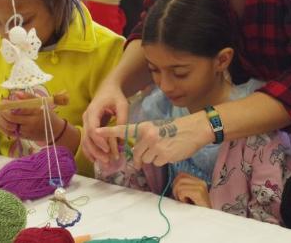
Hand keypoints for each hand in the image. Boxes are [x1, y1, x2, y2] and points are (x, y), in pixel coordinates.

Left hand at [0, 90, 60, 141]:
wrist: (54, 131)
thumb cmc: (47, 114)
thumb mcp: (41, 103)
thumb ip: (28, 97)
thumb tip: (15, 93)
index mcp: (35, 113)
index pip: (19, 109)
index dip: (8, 105)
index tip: (3, 101)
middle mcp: (30, 123)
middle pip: (11, 118)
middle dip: (2, 112)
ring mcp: (26, 131)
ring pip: (8, 126)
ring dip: (0, 120)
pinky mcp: (22, 137)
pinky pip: (8, 133)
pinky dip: (2, 127)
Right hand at [82, 81, 129, 163]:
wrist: (107, 89)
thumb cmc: (115, 96)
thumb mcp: (122, 105)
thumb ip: (122, 119)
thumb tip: (121, 139)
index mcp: (93, 110)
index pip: (93, 128)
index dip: (99, 140)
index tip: (108, 149)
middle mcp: (86, 117)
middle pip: (87, 137)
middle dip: (97, 150)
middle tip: (107, 160)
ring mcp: (85, 123)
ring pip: (85, 141)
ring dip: (94, 153)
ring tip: (104, 163)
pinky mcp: (88, 127)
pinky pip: (86, 141)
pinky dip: (90, 151)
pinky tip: (96, 160)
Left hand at [93, 113, 211, 168]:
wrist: (194, 130)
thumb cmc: (175, 128)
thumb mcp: (156, 128)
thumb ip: (144, 138)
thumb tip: (137, 156)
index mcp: (144, 127)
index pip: (124, 129)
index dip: (109, 132)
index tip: (96, 132)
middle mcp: (148, 136)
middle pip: (137, 153)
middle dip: (143, 155)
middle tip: (154, 149)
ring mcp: (156, 146)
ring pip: (146, 160)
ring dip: (153, 157)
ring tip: (165, 148)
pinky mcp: (164, 155)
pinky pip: (156, 163)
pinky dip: (162, 160)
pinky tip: (170, 152)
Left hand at [172, 172, 211, 207]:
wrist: (206, 219)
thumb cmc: (195, 210)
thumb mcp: (188, 196)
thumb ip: (182, 188)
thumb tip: (172, 183)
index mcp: (199, 181)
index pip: (181, 175)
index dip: (176, 184)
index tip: (179, 195)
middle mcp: (201, 182)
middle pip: (179, 178)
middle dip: (175, 189)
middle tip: (180, 199)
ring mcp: (200, 186)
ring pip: (179, 184)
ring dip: (178, 194)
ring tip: (184, 201)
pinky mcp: (199, 192)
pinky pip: (182, 191)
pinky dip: (181, 198)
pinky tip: (187, 203)